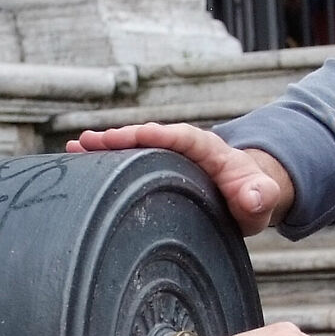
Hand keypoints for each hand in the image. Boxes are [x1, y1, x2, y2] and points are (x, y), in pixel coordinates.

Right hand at [66, 122, 295, 234]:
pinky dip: (106, 162)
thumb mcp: (261, 199)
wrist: (248, 195)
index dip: (155, 136)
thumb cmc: (253, 197)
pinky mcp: (156, 170)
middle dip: (118, 139)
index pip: (179, 137)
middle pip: (147, 137)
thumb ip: (261, 197)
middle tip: (87, 142)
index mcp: (206, 149)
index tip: (132, 136)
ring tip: (73, 149)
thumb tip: (255, 195)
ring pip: (133, 148)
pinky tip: (80, 165)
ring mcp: (167, 158)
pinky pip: (129, 162)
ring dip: (104, 148)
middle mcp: (182, 148)